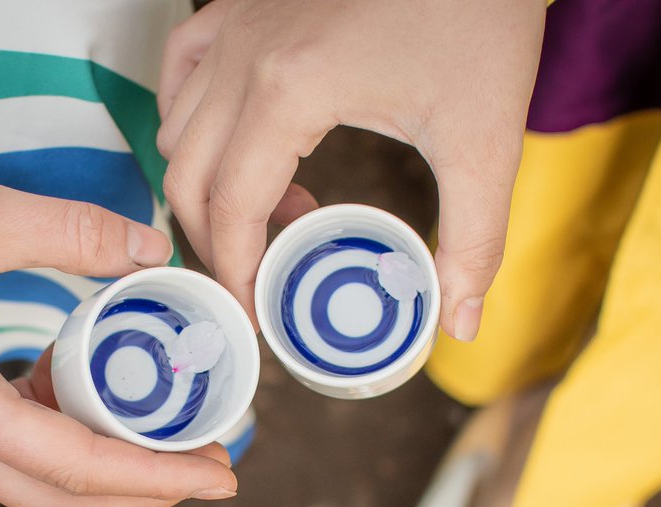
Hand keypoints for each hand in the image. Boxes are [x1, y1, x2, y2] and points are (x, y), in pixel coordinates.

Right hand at [0, 97, 237, 506]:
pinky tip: (91, 386)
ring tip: (166, 435)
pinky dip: (62, 429)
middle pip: (59, 496)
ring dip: (104, 466)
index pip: (78, 467)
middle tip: (212, 467)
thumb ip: (75, 234)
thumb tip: (154, 252)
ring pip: (33, 476)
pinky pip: (9, 438)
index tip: (223, 477)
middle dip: (143, 491)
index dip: (158, 477)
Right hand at [156, 0, 545, 339]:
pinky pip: (180, 72)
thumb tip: (461, 321)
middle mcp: (243, 55)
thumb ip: (474, 242)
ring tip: (279, 208)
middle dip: (217, 243)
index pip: (230, 209)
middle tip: (264, 276)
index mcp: (289, 91)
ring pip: (176, 129)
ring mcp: (236, 23)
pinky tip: (236, 143)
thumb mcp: (485, 139)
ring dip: (209, 186)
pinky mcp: (242, 4)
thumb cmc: (480, 16)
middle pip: (186, 178)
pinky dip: (190, 120)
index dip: (238, 275)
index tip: (257, 314)